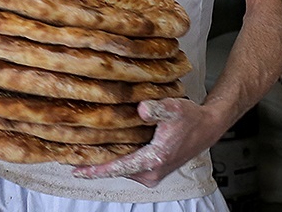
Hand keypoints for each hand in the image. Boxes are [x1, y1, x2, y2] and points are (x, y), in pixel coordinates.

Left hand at [71, 97, 224, 186]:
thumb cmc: (192, 119)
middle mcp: (151, 171)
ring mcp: (152, 173)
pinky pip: (130, 167)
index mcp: (153, 160)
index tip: (77, 170)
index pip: (118, 167)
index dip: (96, 170)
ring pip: (123, 169)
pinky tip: (108, 149)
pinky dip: (118, 159)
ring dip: (107, 162)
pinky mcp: (153, 170)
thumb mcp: (174, 108)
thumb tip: (142, 109)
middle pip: (117, 170)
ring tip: (86, 152)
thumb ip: (157, 108)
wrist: (208, 127)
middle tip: (73, 155)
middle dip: (96, 164)